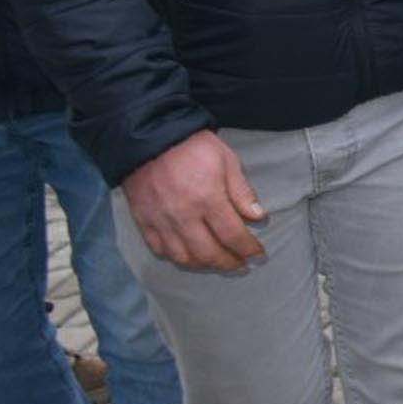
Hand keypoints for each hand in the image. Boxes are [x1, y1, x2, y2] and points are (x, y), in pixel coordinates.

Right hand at [119, 131, 265, 272]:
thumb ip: (241, 192)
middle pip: (208, 253)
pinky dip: (176, 257)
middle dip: (229, 263)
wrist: (148, 138)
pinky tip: (189, 255)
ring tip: (218, 262)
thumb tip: (258, 217)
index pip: (232, 235)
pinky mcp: (143, 221)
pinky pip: (160, 249)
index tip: (258, 256)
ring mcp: (161, 221)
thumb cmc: (193, 146)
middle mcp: (183, 216)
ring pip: (183, 257)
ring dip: (203, 265)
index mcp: (208, 199)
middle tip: (241, 265)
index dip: (248, 249)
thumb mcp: (227, 161)